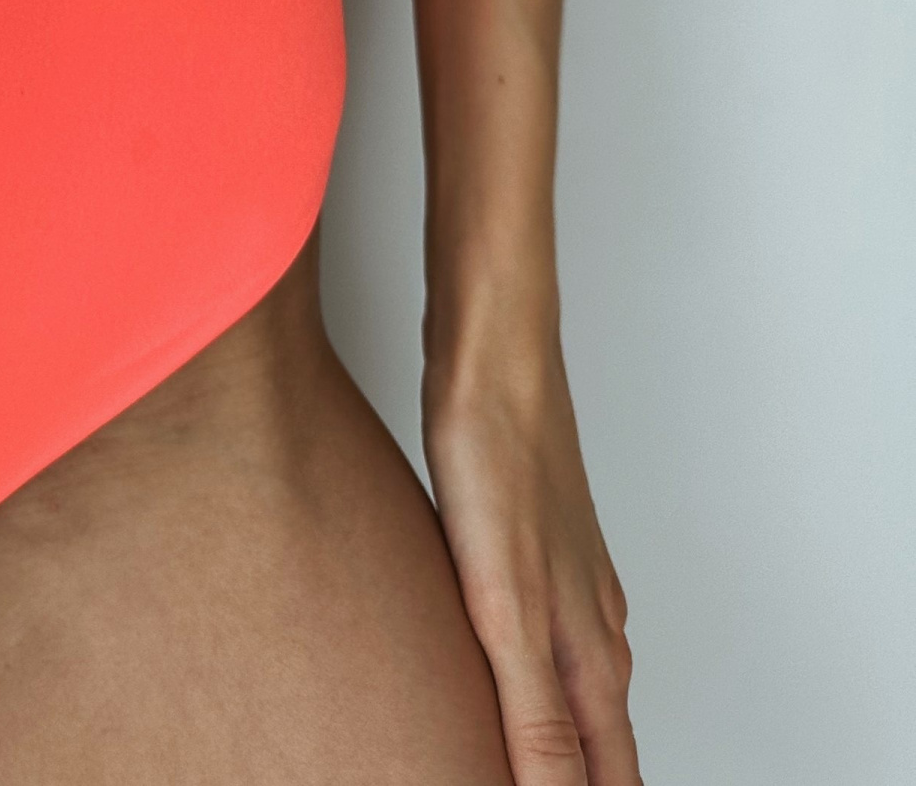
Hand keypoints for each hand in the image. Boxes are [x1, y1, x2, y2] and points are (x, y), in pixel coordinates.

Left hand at [424, 349, 639, 785]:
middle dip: (581, 785)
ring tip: (527, 767)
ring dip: (563, 746)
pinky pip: (544, 642)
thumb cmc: (497, 465)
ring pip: (578, 696)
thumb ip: (536, 717)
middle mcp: (593, 628)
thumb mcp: (508, 609)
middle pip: (602, 749)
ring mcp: (568, 584)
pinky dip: (530, 685)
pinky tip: (500, 676)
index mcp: (592, 657)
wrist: (491, 357)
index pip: (609, 780)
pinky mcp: (531, 546)